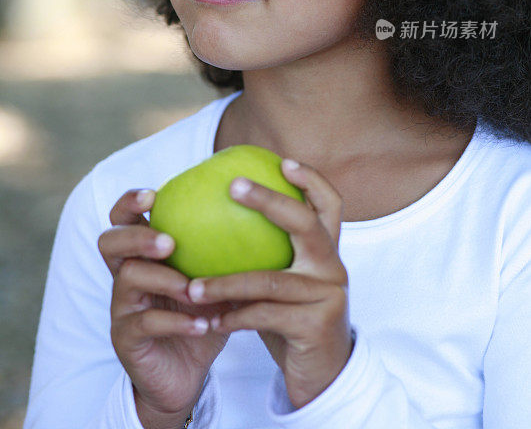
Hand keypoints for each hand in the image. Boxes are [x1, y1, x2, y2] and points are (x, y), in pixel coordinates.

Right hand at [97, 189, 234, 426]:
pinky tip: (203, 323)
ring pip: (128, 279)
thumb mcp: (217, 281)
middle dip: (137, 236)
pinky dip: (176, 321)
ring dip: (164, 280)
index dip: (131, 202)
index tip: (154, 194)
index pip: (124, 217)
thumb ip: (229, 251)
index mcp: (143, 254)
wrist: (186, 376)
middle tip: (169, 242)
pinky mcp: (126, 339)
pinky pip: (145, 323)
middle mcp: (125, 275)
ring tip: (191, 287)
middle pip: (110, 242)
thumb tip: (267, 212)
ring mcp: (122, 307)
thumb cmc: (203, 316)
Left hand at [185, 160, 354, 409]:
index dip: (310, 179)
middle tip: (232, 185)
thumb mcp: (282, 282)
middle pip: (304, 224)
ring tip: (191, 286)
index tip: (282, 161)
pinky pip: (265, 316)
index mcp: (326, 251)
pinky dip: (234, 317)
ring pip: (270, 280)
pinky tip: (210, 320)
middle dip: (269, 201)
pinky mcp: (315, 326)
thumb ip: (264, 253)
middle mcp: (332, 267)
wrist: (321, 375)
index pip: (329, 204)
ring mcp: (328, 295)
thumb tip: (214, 216)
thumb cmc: (290, 318)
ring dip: (225, 283)